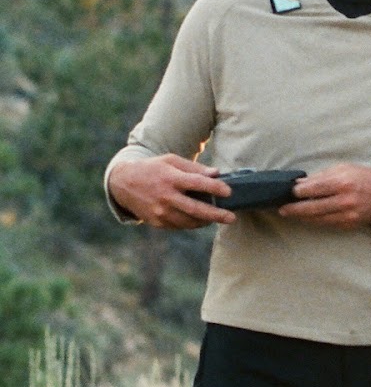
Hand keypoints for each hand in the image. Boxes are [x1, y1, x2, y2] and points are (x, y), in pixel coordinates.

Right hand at [107, 154, 235, 228]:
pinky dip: (192, 223)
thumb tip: (216, 173)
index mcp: (170, 178)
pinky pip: (179, 225)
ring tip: (217, 218)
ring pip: (188, 221)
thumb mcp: (171, 161)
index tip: (229, 192)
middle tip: (231, 218)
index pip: (197, 183)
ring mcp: (160, 212)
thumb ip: (194, 168)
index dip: (214, 188)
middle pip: (195, 208)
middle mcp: (165, 197)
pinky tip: (200, 219)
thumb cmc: (153, 169)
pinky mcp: (156, 222)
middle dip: (216, 214)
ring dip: (205, 221)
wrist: (123, 183)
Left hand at [277, 164, 370, 229]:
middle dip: (293, 208)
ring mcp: (346, 215)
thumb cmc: (367, 178)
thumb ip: (322, 176)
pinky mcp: (349, 224)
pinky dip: (315, 220)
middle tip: (282, 208)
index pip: (311, 189)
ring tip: (291, 213)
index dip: (297, 192)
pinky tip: (308, 217)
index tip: (289, 192)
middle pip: (310, 207)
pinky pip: (326, 224)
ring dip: (301, 216)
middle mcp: (344, 200)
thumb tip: (301, 184)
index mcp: (342, 182)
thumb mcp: (346, 168)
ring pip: (316, 219)